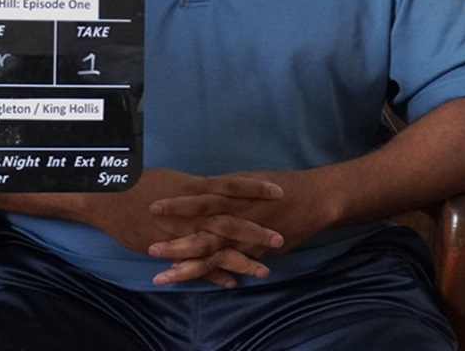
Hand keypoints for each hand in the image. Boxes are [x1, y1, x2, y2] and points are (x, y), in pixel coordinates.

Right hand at [77, 168, 285, 286]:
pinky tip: (231, 282)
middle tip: (281, 238)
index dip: (256, 189)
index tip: (280, 191)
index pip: (232, 185)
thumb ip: (198, 187)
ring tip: (265, 269)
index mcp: (195, 187)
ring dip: (241, 258)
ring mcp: (181, 229)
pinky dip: (213, 273)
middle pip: (231, 219)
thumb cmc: (140, 183)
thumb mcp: (174, 180)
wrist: (109, 197)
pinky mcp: (169, 245)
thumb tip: (217, 188)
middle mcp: (192, 209)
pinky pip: (195, 262)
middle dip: (256, 230)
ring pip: (217, 245)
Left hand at [147, 168, 336, 286]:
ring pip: (213, 252)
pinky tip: (204, 286)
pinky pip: (235, 264)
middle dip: (175, 241)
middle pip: (201, 230)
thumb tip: (203, 188)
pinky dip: (220, 274)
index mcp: (231, 194)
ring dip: (187, 264)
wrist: (314, 198)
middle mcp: (237, 216)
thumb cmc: (281, 184)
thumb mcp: (248, 179)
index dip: (176, 205)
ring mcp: (247, 235)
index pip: (198, 200)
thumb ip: (225, 189)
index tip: (151, 207)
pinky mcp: (259, 250)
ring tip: (164, 274)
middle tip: (150, 247)